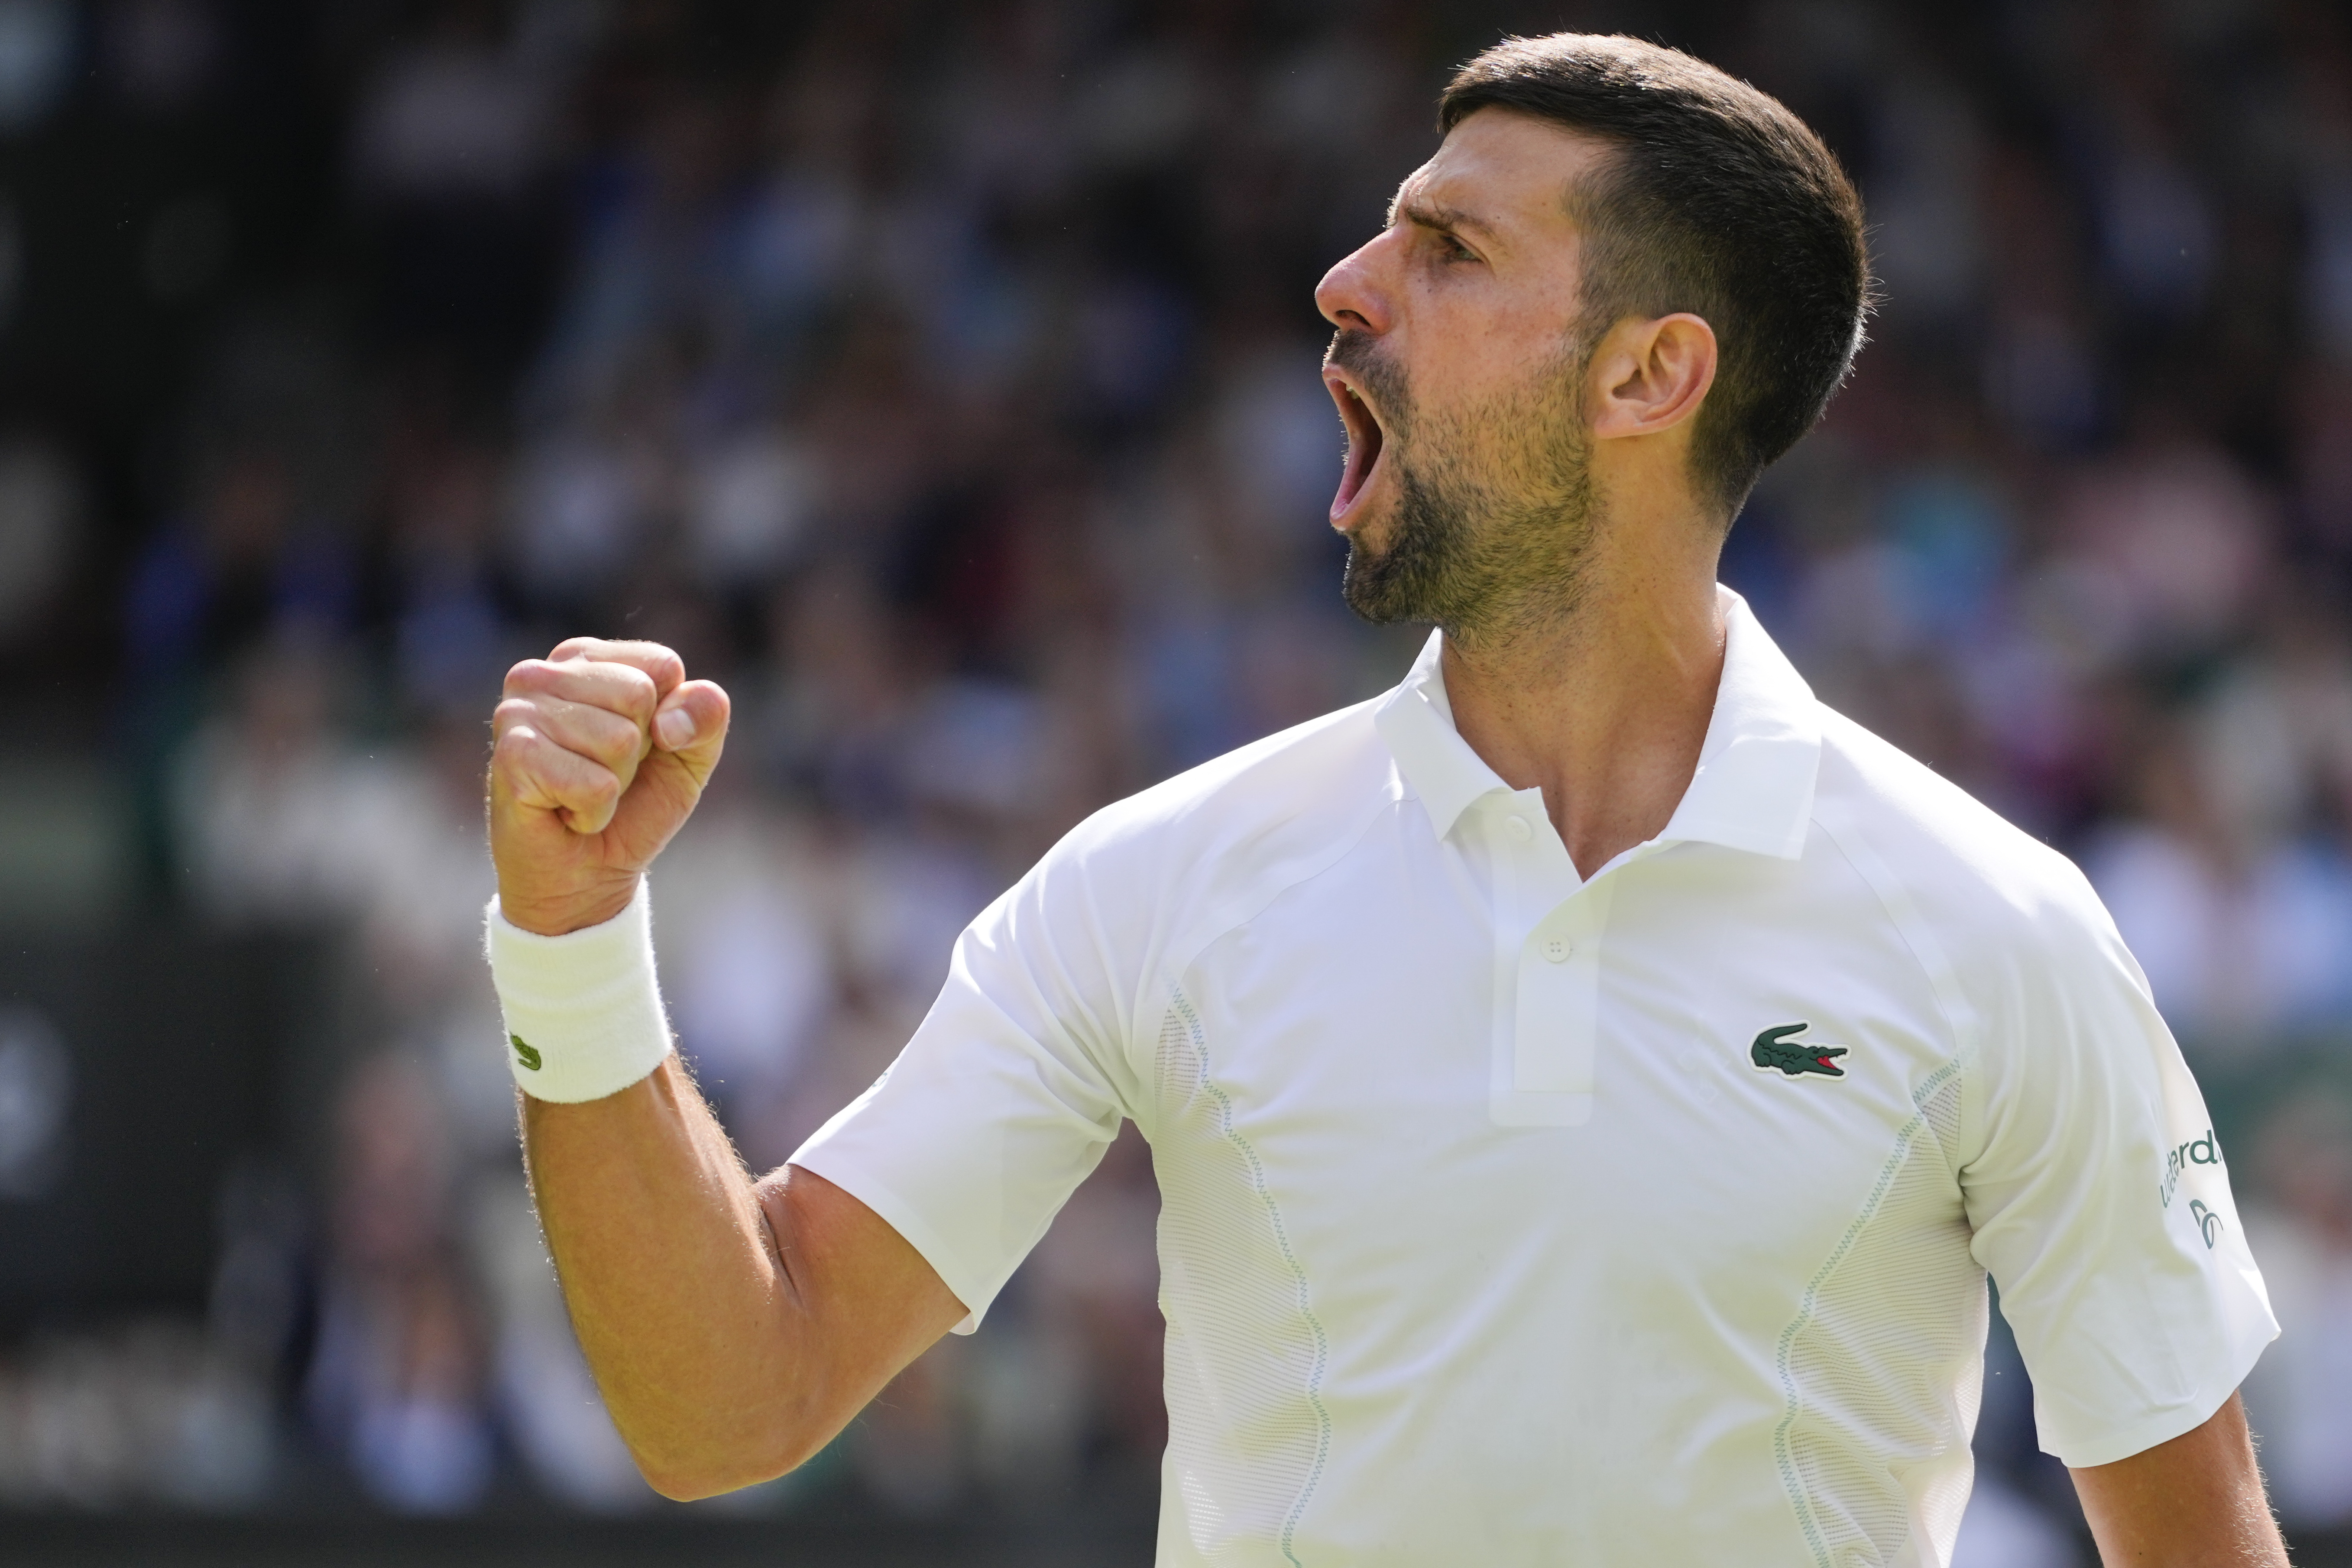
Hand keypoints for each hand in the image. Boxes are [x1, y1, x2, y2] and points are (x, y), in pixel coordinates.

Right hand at [489, 638, 730, 935]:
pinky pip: (595, 784)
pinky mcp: (512, 756)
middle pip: (639, 695)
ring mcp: (518, 712)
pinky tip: (566, 813)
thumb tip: (672, 720)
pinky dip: (595, 812)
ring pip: (618, 740)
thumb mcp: (690, 755)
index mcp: (585, 658)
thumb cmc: (635, 805)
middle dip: (638, 751)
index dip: (668, 720)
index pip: (661, 665)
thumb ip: (706, 715)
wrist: (587, 876)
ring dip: (614, 784)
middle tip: (604, 774)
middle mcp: (541, 673)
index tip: (639, 748)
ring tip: (582, 792)